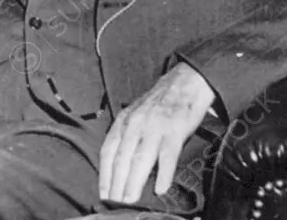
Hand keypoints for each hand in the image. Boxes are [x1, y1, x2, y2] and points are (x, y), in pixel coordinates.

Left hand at [99, 63, 214, 204]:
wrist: (183, 83)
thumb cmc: (157, 104)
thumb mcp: (134, 115)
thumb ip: (126, 136)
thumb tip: (119, 167)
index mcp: (123, 122)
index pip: (108, 151)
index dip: (104, 175)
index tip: (103, 194)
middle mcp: (135, 124)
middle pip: (122, 158)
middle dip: (116, 183)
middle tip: (114, 203)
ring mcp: (154, 127)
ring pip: (140, 158)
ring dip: (134, 182)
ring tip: (130, 200)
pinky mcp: (174, 129)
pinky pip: (167, 155)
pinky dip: (163, 173)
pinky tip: (160, 188)